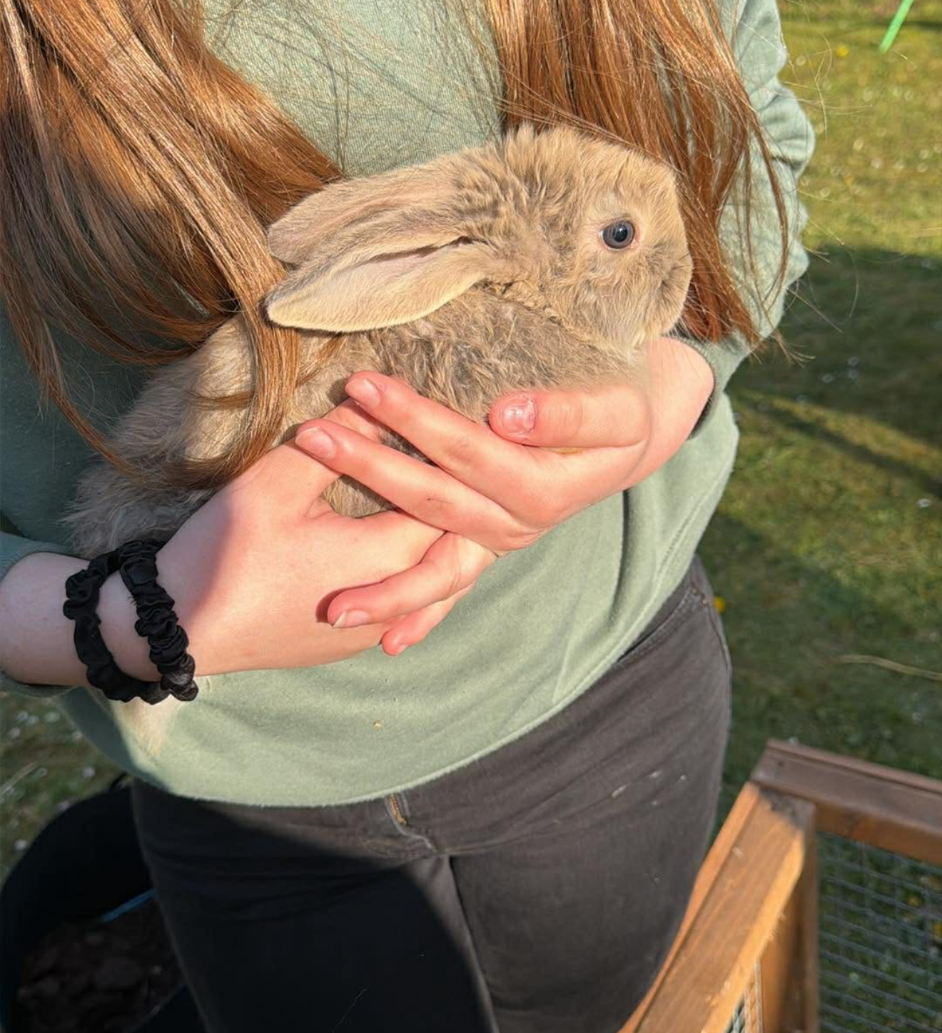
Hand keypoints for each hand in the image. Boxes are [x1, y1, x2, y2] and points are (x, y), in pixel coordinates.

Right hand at [139, 410, 458, 676]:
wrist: (179, 630)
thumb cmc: (225, 553)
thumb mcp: (275, 482)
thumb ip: (337, 439)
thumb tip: (378, 401)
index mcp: (386, 555)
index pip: (448, 497)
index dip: (451, 457)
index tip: (450, 421)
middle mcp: (396, 600)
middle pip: (451, 541)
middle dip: (455, 496)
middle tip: (458, 455)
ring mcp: (376, 629)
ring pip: (432, 576)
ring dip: (437, 536)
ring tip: (442, 494)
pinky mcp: (352, 642)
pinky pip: (404, 601)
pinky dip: (415, 568)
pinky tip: (406, 544)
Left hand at [295, 337, 714, 648]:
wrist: (634, 437)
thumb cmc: (623, 406)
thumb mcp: (615, 405)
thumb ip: (569, 413)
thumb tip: (507, 416)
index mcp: (541, 488)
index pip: (467, 450)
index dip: (415, 420)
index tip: (363, 387)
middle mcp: (516, 525)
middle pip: (431, 501)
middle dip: (368, 469)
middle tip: (310, 437)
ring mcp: (498, 542)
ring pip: (434, 567)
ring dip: (384, 586)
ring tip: (334, 609)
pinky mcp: (486, 548)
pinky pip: (451, 590)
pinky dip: (423, 616)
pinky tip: (387, 645)